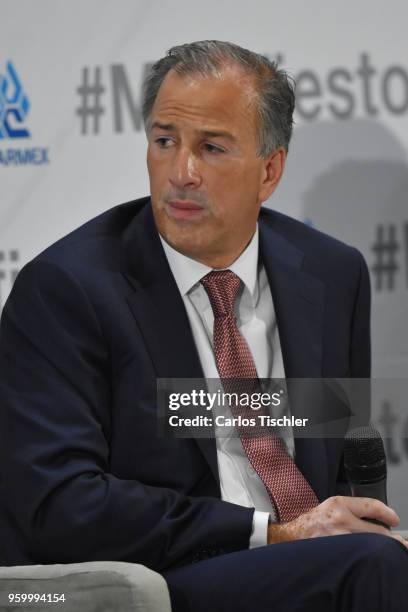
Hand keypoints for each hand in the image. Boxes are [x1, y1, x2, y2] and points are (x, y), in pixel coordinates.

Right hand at [267, 496, 407, 548]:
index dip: (388, 513)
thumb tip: (378, 517)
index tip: (394, 519)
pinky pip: (358, 555)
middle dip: (390, 538)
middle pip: (376, 531)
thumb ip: (353, 509)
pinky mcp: (336, 552)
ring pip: (370, 545)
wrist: (293, 535)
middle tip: (399, 542)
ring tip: (387, 551)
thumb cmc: (313, 521)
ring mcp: (339, 538)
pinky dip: (366, 556)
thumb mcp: (332, 506)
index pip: (372, 506)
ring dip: (380, 549)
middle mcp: (340, 519)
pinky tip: (368, 556)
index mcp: (339, 504)